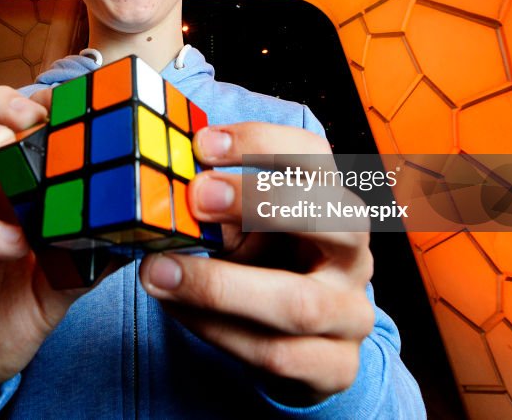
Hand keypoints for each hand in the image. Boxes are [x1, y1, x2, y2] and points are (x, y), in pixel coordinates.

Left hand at [138, 123, 374, 405]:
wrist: (297, 340)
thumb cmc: (264, 267)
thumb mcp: (241, 228)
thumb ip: (215, 209)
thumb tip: (166, 186)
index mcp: (333, 202)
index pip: (315, 158)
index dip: (262, 144)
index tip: (203, 144)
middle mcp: (353, 254)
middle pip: (335, 219)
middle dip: (261, 203)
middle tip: (195, 198)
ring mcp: (352, 313)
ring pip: (300, 303)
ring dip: (220, 287)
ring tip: (158, 272)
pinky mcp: (336, 367)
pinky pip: (276, 354)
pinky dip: (219, 332)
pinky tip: (178, 311)